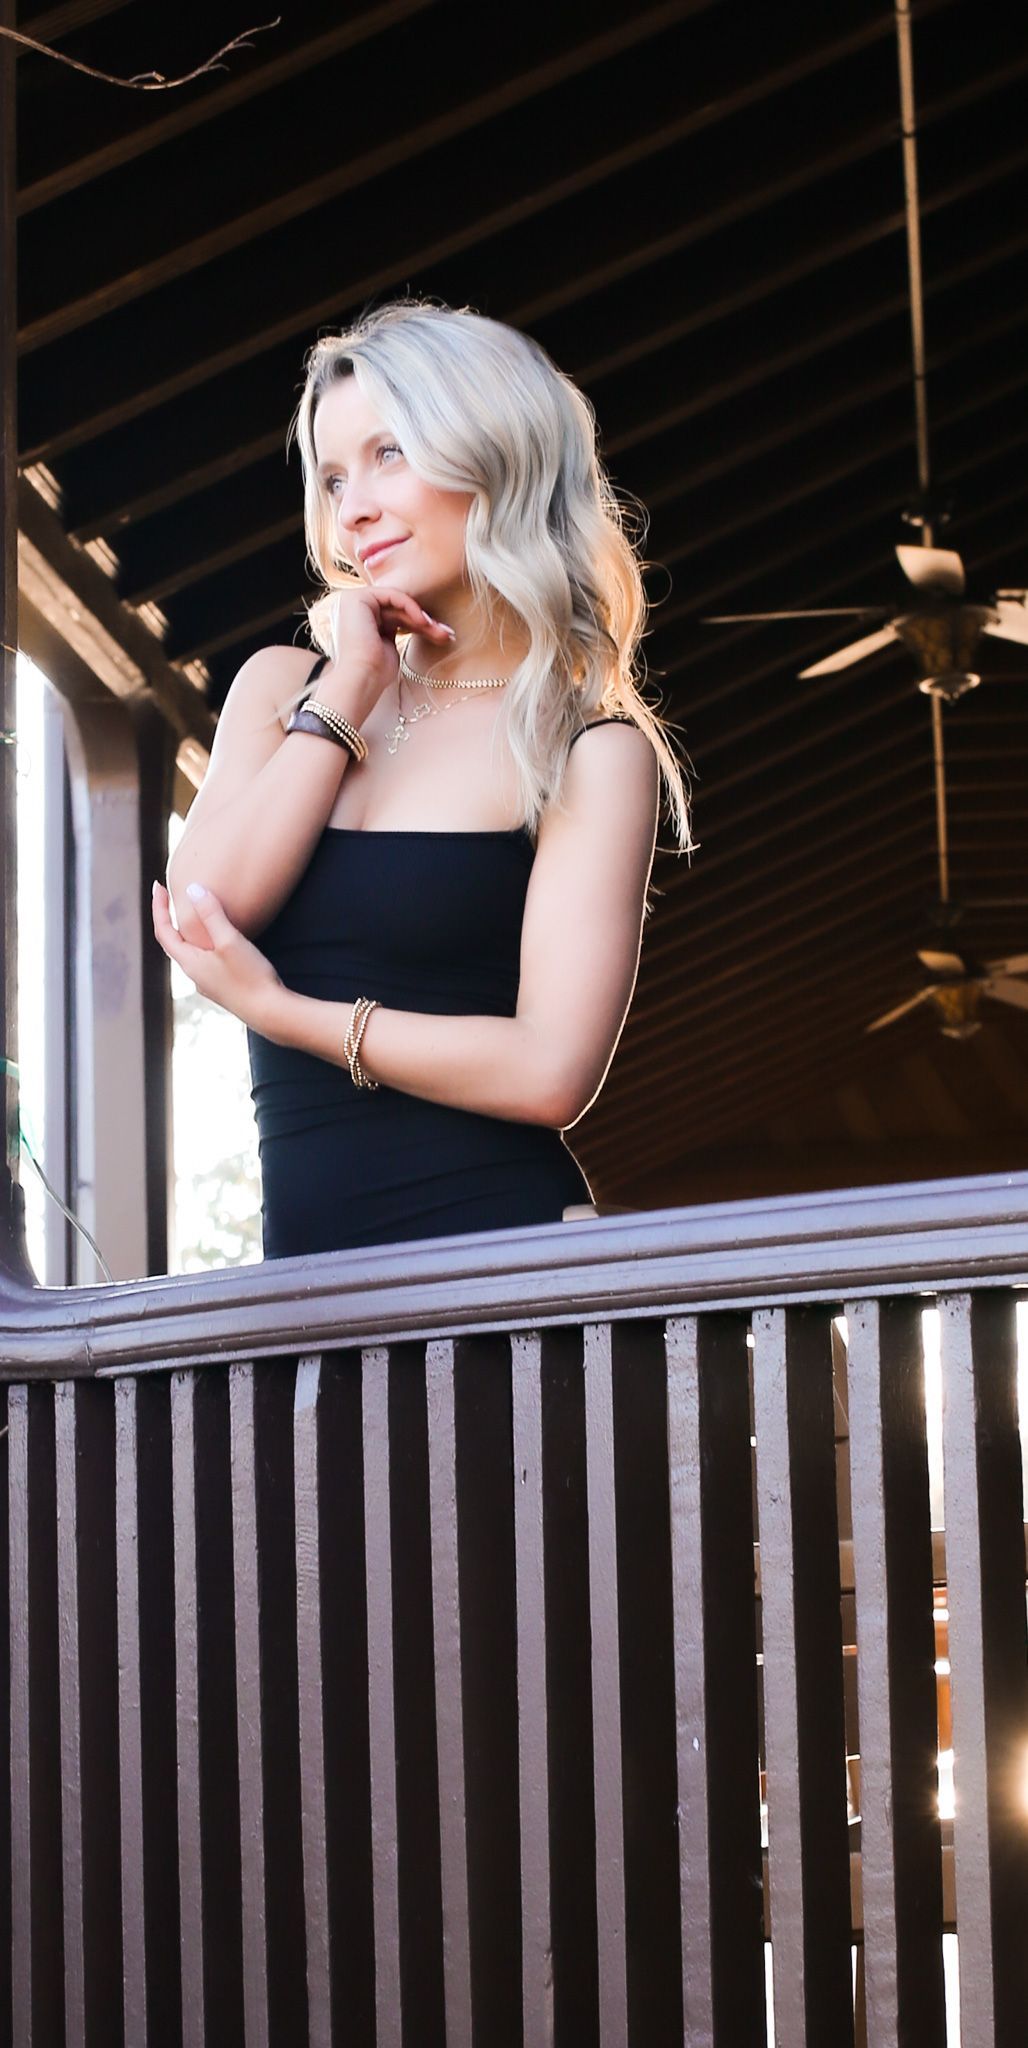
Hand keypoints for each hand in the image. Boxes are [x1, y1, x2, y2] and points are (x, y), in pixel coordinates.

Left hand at [151, 880, 286, 1036]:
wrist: (271, 1013)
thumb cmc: (250, 977)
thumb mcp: (230, 941)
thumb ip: (212, 914)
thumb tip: (193, 889)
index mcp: (190, 963)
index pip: (163, 931)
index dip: (158, 907)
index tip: (158, 886)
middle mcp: (194, 975)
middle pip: (174, 943)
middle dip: (170, 918)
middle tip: (172, 897)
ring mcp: (209, 983)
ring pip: (191, 953)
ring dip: (188, 932)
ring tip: (195, 915)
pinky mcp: (224, 988)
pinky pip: (206, 960)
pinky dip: (205, 944)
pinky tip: (220, 940)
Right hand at [318, 584, 455, 717]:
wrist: (360, 681)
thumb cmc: (374, 673)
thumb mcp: (389, 646)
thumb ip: (396, 629)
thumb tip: (420, 621)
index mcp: (357, 620)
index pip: (394, 615)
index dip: (418, 624)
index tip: (441, 636)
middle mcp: (351, 608)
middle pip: (397, 609)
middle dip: (424, 622)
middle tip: (447, 634)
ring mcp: (351, 601)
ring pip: (396, 603)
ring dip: (421, 617)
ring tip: (440, 632)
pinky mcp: (357, 598)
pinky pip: (392, 595)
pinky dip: (410, 606)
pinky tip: (423, 621)